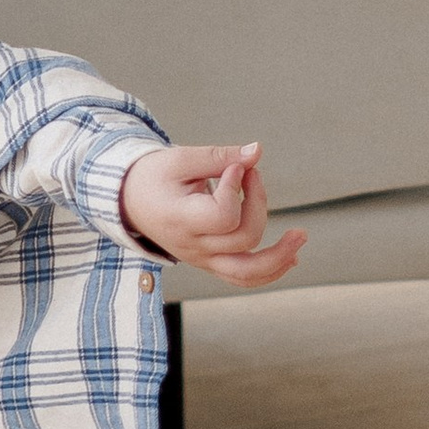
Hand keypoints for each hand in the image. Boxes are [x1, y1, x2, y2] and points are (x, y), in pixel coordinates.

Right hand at [118, 143, 305, 290]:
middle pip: (243, 238)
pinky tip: (291, 256)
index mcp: (180, 219)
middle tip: (249, 173)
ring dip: (280, 257)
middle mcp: (192, 247)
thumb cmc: (151, 176)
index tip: (232, 167)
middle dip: (258, 200)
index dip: (235, 187)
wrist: (127, 201)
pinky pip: (243, 277)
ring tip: (301, 236)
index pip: (223, 215)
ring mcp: (202, 259)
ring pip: (247, 273)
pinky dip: (270, 270)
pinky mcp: (210, 263)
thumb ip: (218, 157)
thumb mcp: (178, 159)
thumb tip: (257, 152)